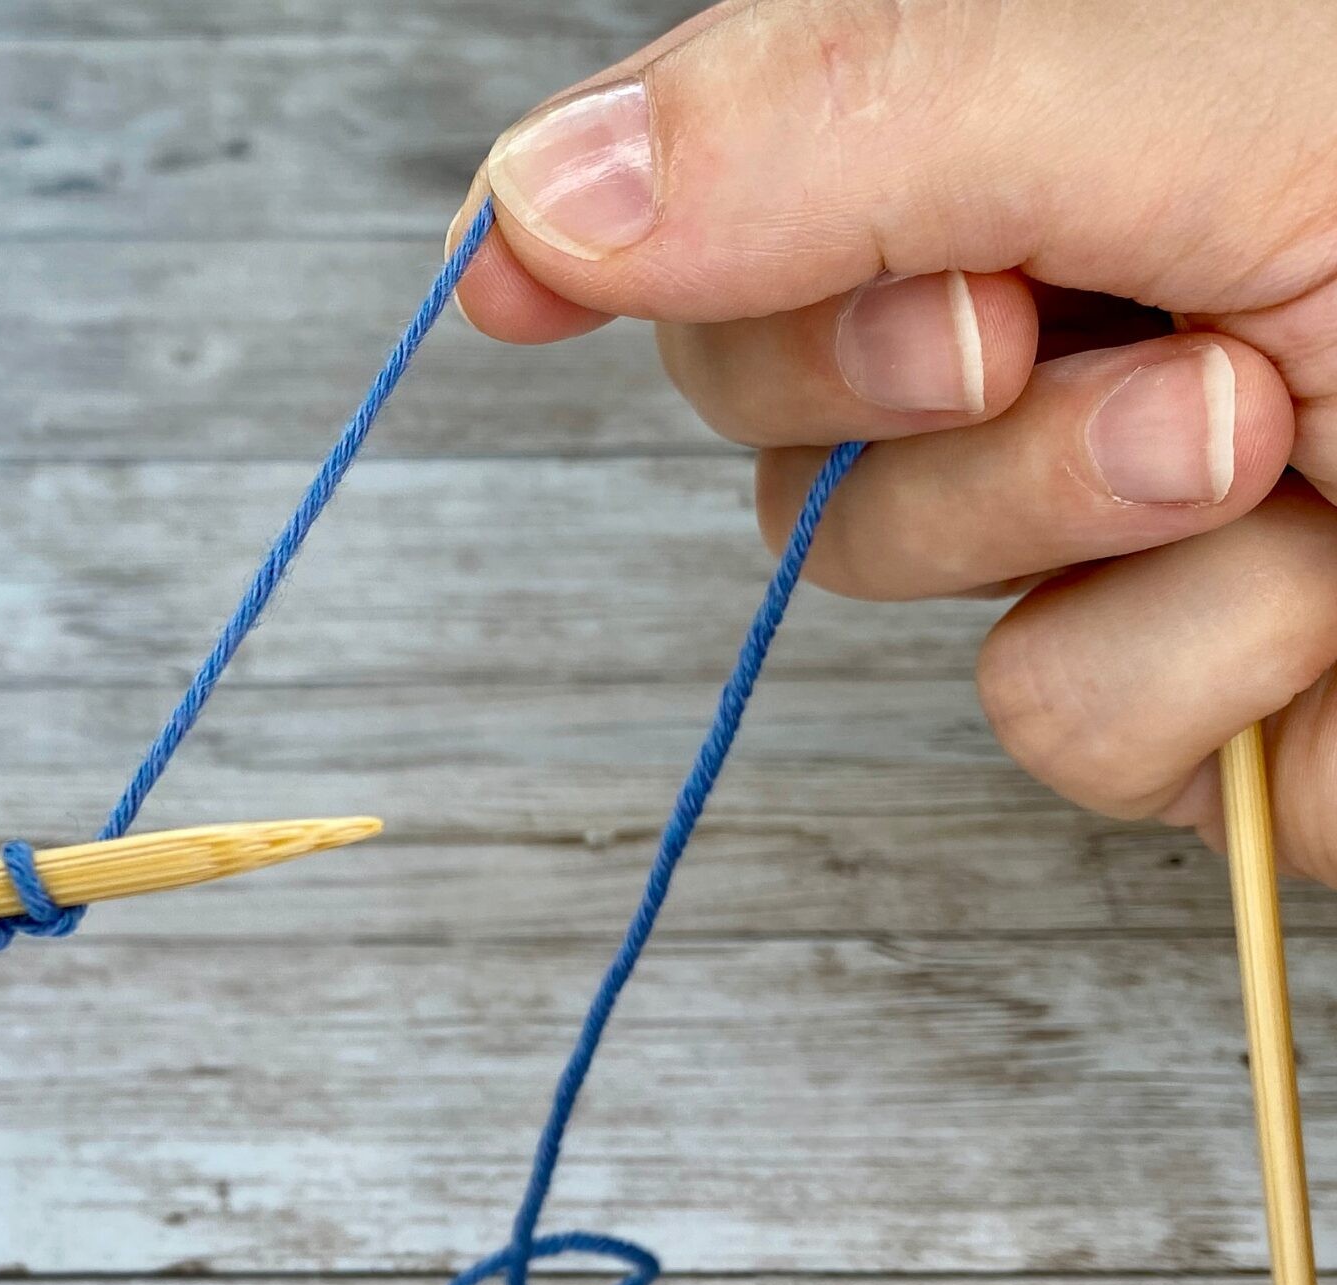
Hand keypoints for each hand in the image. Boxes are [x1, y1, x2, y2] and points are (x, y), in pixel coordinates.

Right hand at [449, 0, 1336, 872]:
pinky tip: (1321, 593)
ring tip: (1253, 439)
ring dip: (1055, 506)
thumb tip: (542, 191)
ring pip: (872, 555)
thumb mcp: (1186, 97)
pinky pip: (1040, 714)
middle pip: (753, 375)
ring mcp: (1087, 502)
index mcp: (1046, 111)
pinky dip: (1179, 665)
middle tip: (1026, 330)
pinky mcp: (1159, 681)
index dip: (597, 220)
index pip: (739, 153)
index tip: (501, 285)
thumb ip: (851, 118)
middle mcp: (1049, 300)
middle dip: (876, 371)